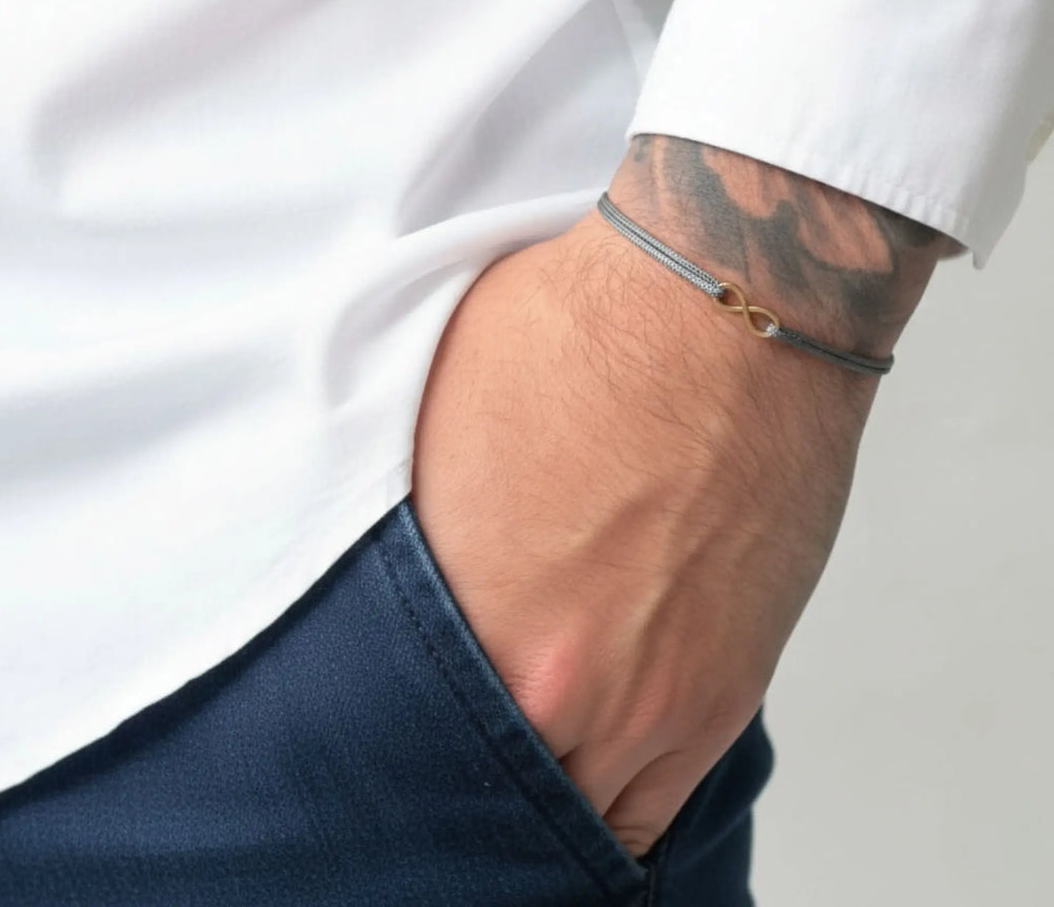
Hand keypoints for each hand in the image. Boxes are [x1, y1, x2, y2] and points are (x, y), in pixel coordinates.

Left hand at [410, 193, 878, 857]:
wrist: (725, 307)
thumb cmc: (579, 341)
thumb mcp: (432, 426)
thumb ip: (408, 544)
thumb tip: (398, 585)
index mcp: (464, 633)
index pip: (403, 760)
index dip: (398, 766)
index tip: (397, 758)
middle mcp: (560, 693)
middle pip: (494, 808)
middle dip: (470, 791)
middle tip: (454, 766)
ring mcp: (657, 703)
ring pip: (583, 817)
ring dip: (551, 798)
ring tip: (525, 766)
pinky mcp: (728, 688)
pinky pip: (660, 804)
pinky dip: (618, 801)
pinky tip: (593, 773)